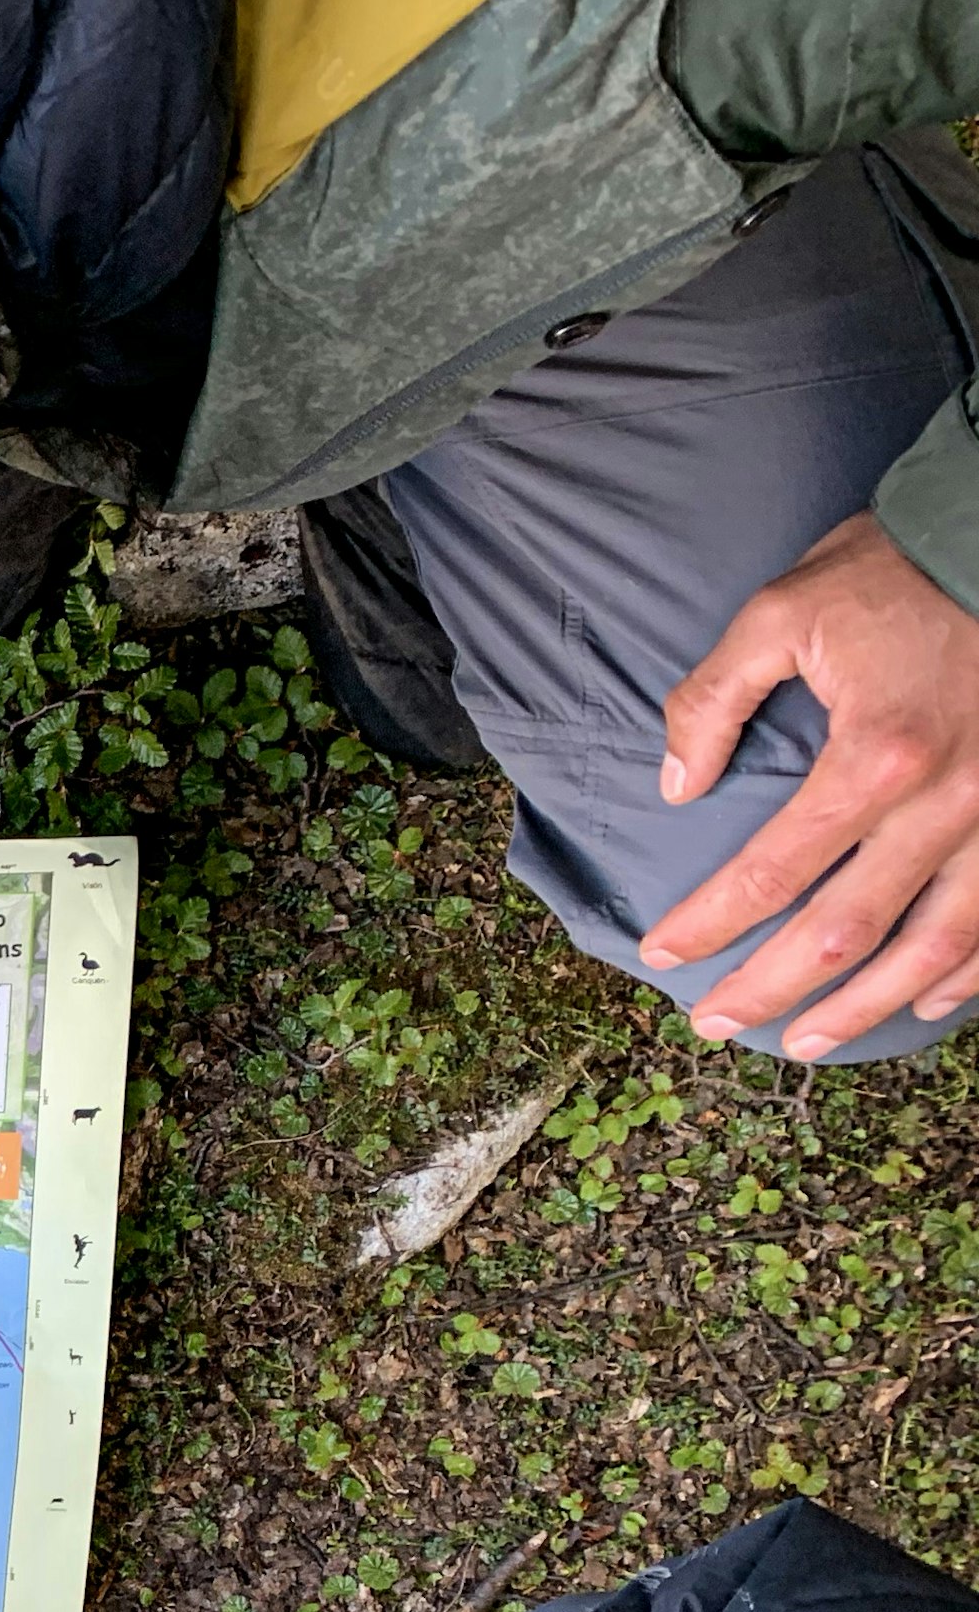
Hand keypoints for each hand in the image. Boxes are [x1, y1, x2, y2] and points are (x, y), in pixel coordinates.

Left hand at [647, 515, 978, 1056]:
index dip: (709, 924)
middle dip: (770, 990)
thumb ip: (713, 699)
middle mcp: (949, 802)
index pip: (771, 872)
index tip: (662, 953)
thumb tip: (676, 786)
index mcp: (877, 757)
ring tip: (806, 1041)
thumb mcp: (783, 611)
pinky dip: (965, 974)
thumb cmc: (898, 570)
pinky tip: (923, 1002)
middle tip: (715, 1025)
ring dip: (863, 1006)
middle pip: (844, 933)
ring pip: (932, 949)